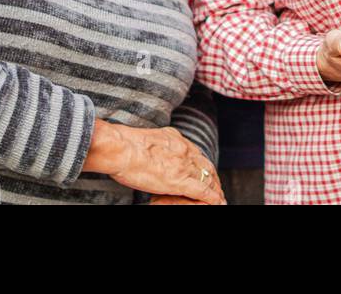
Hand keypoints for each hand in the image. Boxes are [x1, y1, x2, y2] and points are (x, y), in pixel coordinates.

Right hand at [83, 120, 225, 204]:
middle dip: (213, 178)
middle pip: (206, 166)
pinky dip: (211, 198)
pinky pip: (201, 191)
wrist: (121, 148)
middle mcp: (184, 150)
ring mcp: (183, 166)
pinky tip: (217, 202)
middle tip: (217, 188)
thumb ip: (159, 144)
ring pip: (207, 178)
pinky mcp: (179, 181)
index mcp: (177, 140)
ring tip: (219, 198)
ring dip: (215, 189)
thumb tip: (158, 148)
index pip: (196, 154)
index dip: (202, 165)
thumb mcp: (149, 138)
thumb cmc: (124, 144)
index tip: (205, 172)